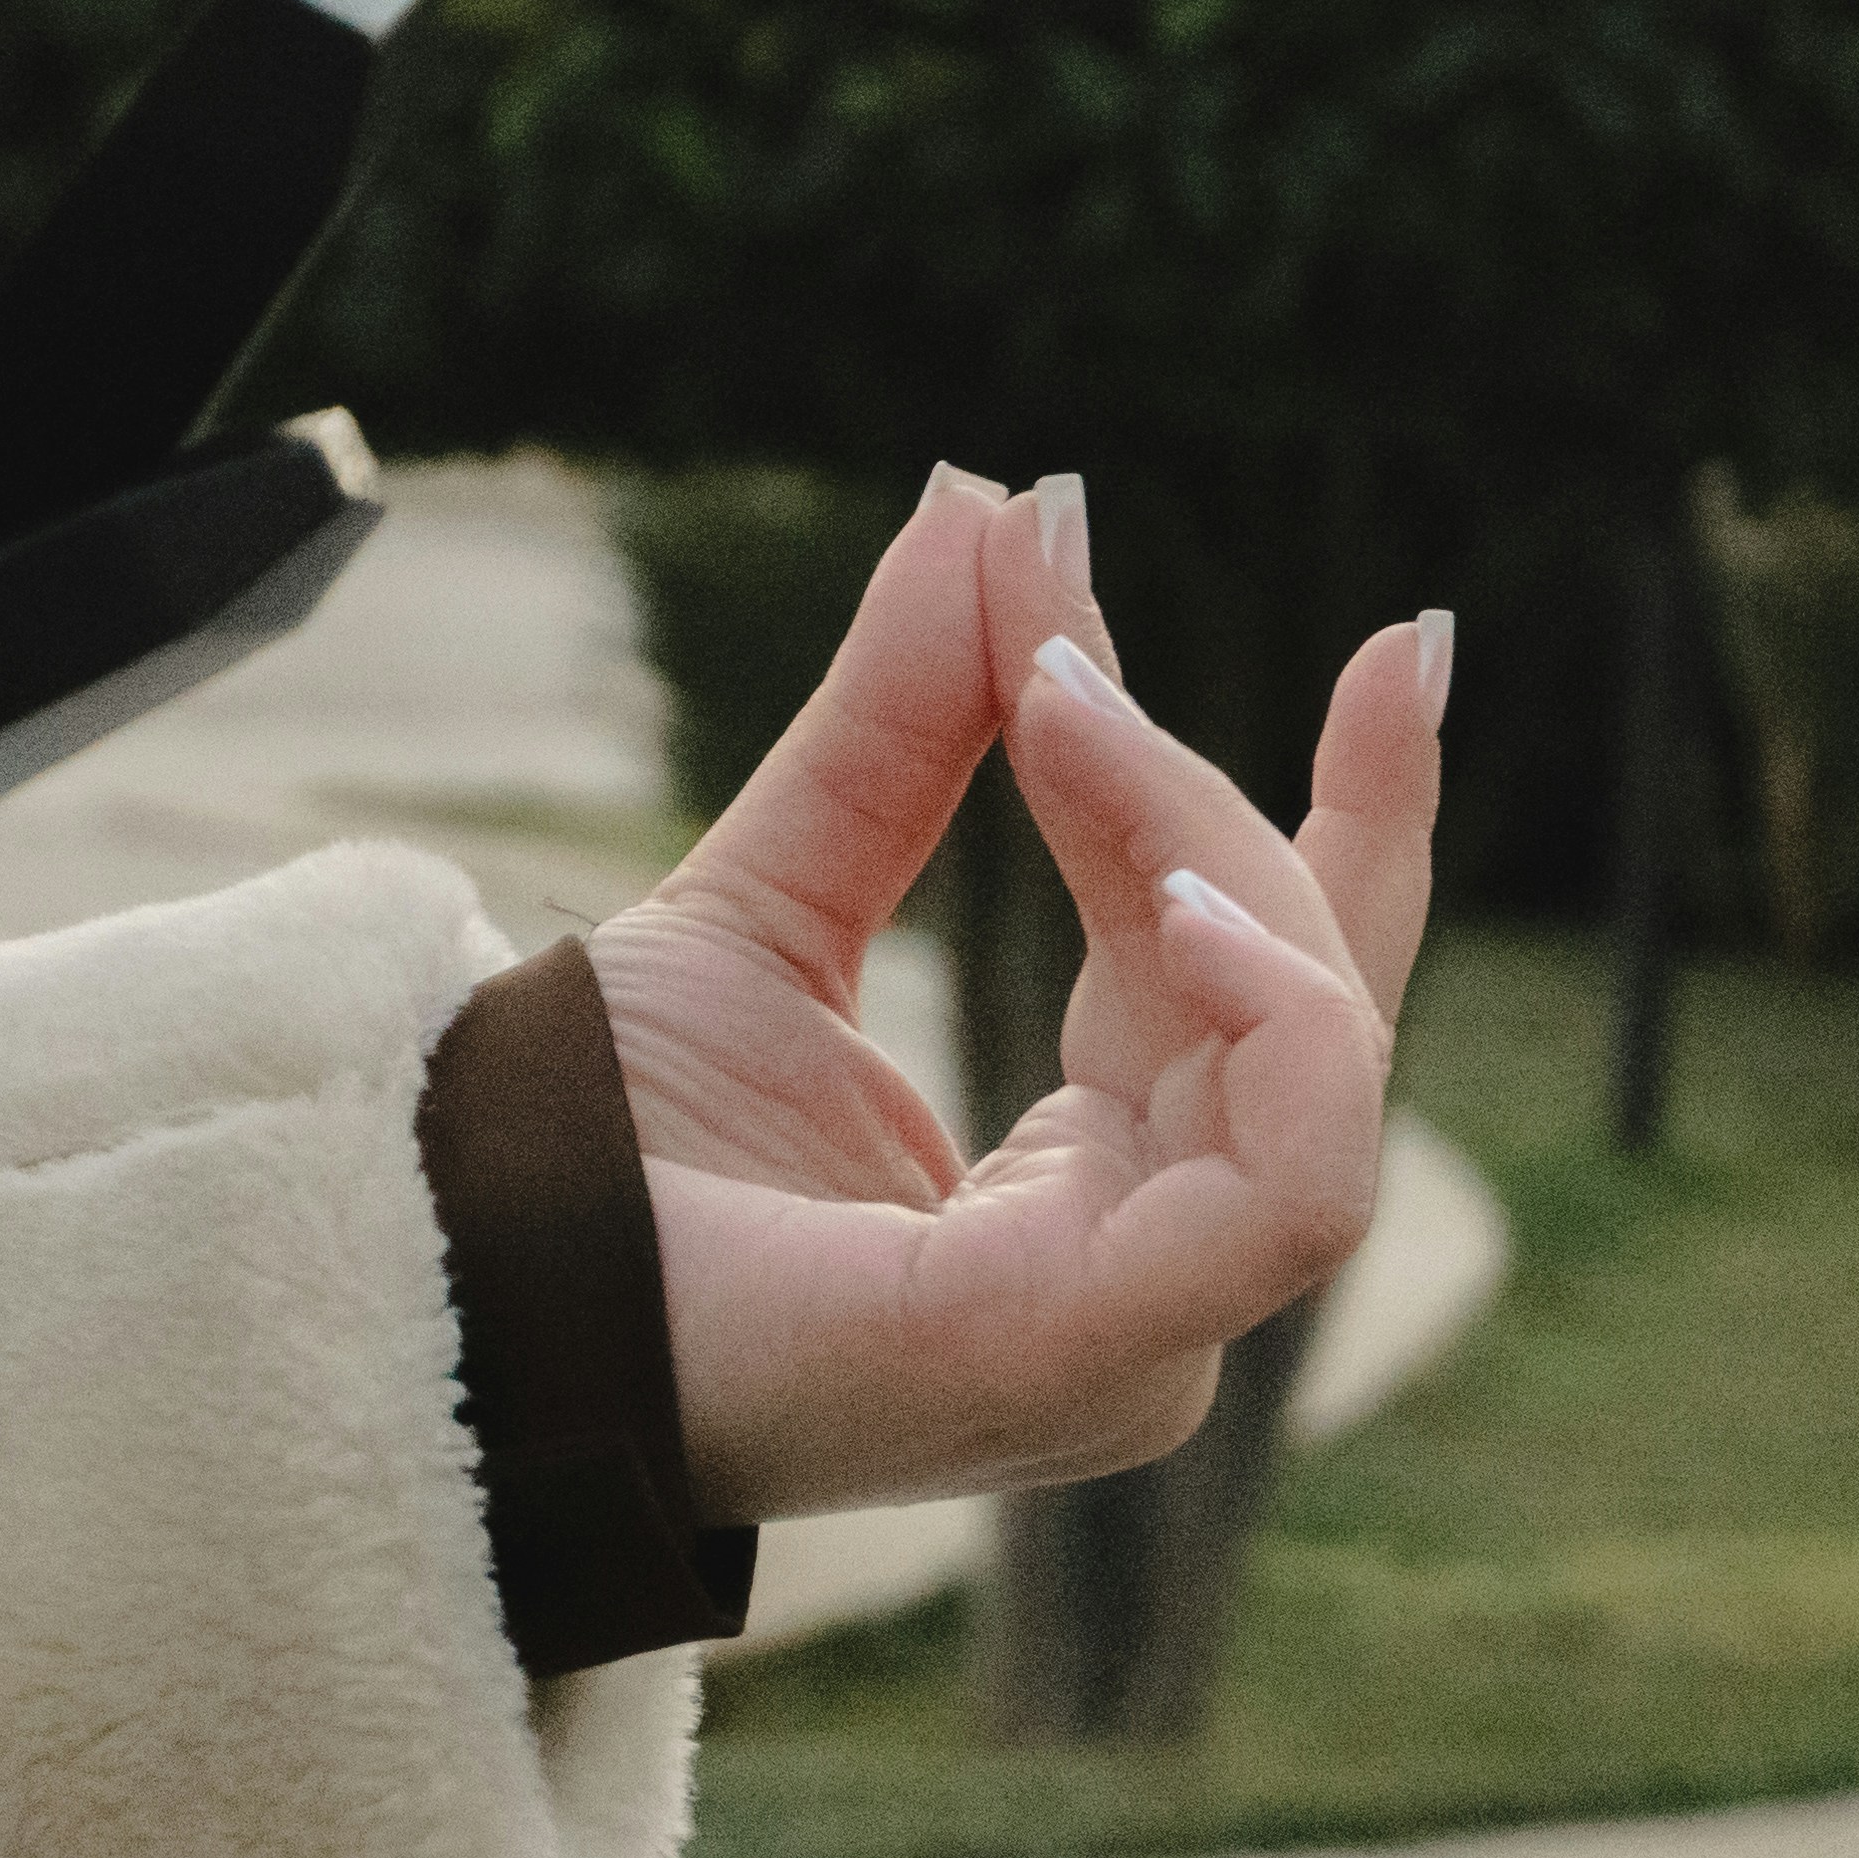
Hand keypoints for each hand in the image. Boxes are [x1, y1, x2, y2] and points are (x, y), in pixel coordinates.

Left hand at [581, 467, 1445, 1523]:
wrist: (460, 1267)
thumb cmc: (590, 1143)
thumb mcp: (769, 895)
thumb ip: (900, 727)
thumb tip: (988, 507)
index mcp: (1085, 1195)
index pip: (1286, 999)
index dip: (1346, 814)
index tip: (1398, 641)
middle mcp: (1139, 1281)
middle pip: (1310, 1008)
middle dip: (1215, 796)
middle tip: (1060, 647)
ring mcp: (1130, 1336)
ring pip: (1313, 1060)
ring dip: (1209, 856)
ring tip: (1071, 715)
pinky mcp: (1083, 1350)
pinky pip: (1289, 1189)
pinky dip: (1272, 1018)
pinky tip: (1175, 896)